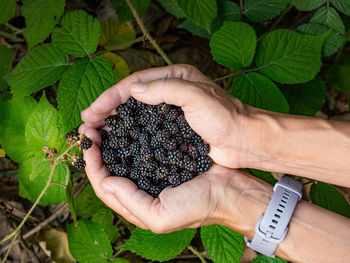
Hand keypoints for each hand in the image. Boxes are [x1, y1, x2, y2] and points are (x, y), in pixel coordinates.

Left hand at [77, 126, 271, 232]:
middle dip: (97, 148)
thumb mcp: (161, 216)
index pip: (104, 185)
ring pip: (124, 155)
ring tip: (103, 121)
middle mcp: (141, 187)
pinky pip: (143, 145)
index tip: (87, 143)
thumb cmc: (198, 207)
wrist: (230, 192)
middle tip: (89, 127)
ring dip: (112, 139)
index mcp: (136, 204)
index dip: (92, 164)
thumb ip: (130, 203)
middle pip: (109, 168)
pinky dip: (132, 134)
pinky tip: (127, 122)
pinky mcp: (165, 157)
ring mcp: (153, 171)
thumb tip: (105, 183)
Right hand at [80, 64, 251, 167]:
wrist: (244, 140)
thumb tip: (132, 90)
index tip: (93, 110)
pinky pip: (146, 128)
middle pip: (132, 97)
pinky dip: (130, 133)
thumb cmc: (225, 116)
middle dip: (108, 108)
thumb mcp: (195, 96)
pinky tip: (118, 140)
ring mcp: (170, 111)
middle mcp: (171, 91)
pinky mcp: (173, 129)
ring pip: (136, 113)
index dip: (112, 96)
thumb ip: (164, 89)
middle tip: (87, 122)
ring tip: (96, 131)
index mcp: (175, 77)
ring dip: (116, 121)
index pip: (136, 82)